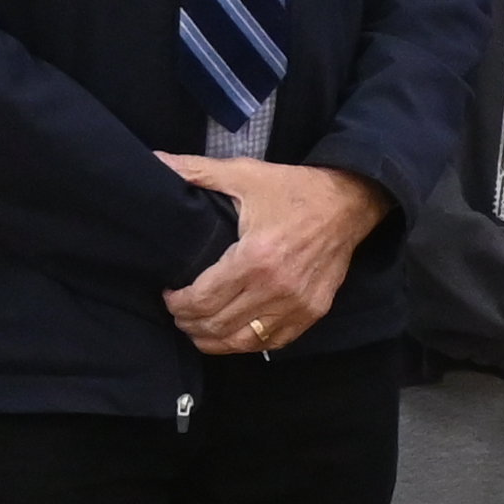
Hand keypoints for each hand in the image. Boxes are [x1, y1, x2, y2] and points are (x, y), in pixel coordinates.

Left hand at [158, 155, 387, 354]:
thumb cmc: (294, 189)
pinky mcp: (312, 312)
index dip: (177, 303)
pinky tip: (231, 332)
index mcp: (255, 257)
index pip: (202, 300)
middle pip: (216, 325)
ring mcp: (297, 305)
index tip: (169, 293)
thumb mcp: (244, 173)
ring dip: (212, 339)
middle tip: (178, 310)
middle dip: (188, 322)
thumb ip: (195, 171)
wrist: (350, 202)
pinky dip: (245, 342)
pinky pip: (270, 342)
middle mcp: (276, 288)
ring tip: (198, 326)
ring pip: (240, 341)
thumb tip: (154, 160)